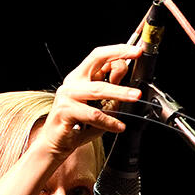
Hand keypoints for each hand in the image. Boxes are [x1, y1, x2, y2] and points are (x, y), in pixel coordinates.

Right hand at [33, 44, 143, 158]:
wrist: (56, 144)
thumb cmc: (77, 125)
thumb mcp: (100, 104)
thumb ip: (111, 87)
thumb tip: (123, 69)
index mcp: (80, 77)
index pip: (99, 56)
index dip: (118, 50)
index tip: (136, 51)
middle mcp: (72, 82)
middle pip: (97, 63)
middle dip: (120, 61)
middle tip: (138, 59)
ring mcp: (67, 95)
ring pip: (98, 89)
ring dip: (120, 92)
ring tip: (135, 97)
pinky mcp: (65, 111)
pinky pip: (93, 115)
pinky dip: (109, 121)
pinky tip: (119, 126)